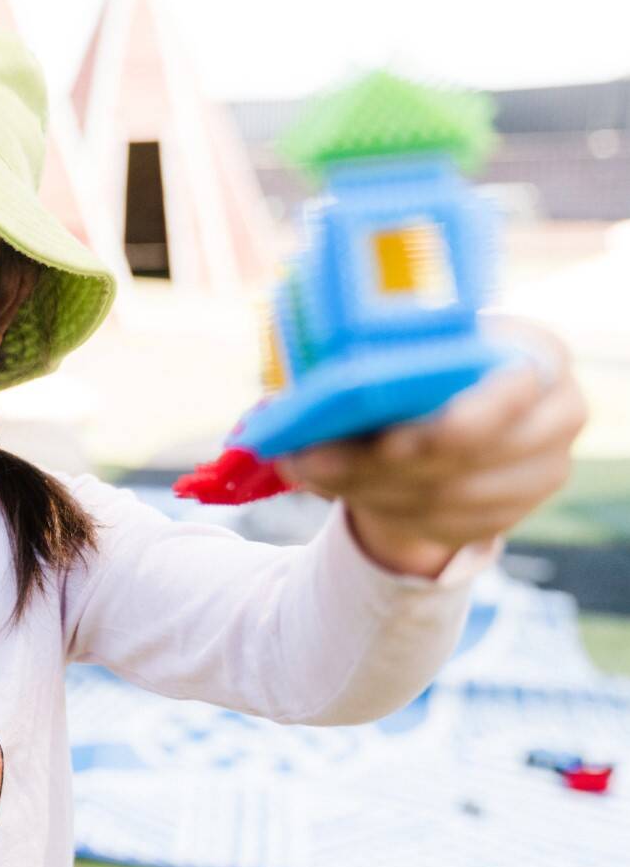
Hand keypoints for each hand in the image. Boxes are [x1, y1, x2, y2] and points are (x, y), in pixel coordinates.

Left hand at [275, 317, 587, 577]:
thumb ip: (387, 353)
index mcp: (540, 355)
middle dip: (383, 461)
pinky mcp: (509, 515)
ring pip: (448, 494)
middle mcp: (558, 414)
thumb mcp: (415, 343)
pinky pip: (442, 523)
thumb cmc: (430, 365)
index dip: (452, 423)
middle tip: (313, 459)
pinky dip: (380, 507)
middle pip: (470, 453)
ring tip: (307, 468)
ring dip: (368, 486)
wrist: (450, 416)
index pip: (511, 392)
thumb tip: (318, 386)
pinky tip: (332, 487)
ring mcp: (540, 472)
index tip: (389, 441)